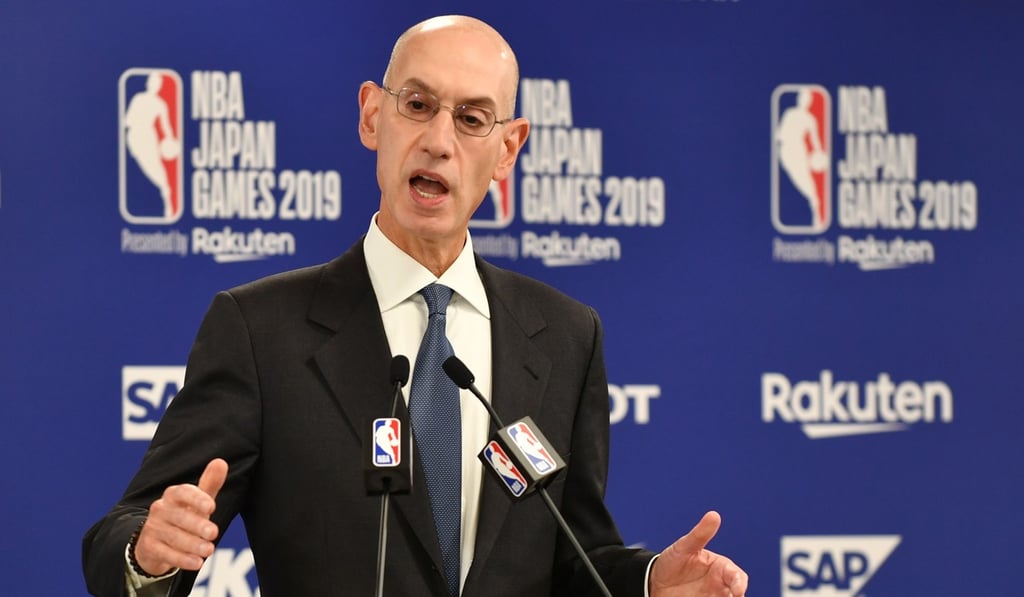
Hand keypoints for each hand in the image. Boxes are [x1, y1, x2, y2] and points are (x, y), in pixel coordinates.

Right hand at [133, 458, 227, 574]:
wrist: (155, 540)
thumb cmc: (184, 516)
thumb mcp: (197, 501)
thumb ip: (209, 484)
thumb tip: (221, 462)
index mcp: (173, 495)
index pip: (183, 492)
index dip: (196, 499)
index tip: (212, 507)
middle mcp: (160, 509)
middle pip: (179, 517)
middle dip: (197, 525)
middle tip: (214, 533)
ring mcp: (152, 528)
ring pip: (173, 537)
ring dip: (192, 544)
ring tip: (209, 550)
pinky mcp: (148, 547)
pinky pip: (165, 553)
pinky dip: (182, 559)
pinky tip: (197, 562)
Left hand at [649, 511, 747, 596]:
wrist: (653, 581)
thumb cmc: (672, 561)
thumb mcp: (684, 547)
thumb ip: (700, 534)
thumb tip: (714, 515)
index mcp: (720, 568)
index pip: (737, 576)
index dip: (739, 583)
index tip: (737, 591)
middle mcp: (719, 585)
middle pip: (736, 594)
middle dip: (737, 596)